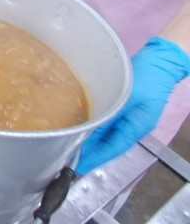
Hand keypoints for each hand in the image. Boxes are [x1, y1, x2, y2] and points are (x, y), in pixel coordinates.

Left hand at [76, 37, 189, 173]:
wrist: (159, 60)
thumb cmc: (146, 77)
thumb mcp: (128, 94)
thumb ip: (110, 111)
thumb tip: (89, 127)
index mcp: (136, 126)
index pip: (113, 148)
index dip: (95, 157)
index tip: (77, 166)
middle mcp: (131, 126)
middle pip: (107, 143)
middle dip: (88, 152)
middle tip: (67, 159)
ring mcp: (126, 117)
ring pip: (105, 133)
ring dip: (89, 140)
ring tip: (69, 146)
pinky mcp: (121, 107)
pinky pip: (105, 121)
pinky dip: (93, 127)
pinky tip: (80, 127)